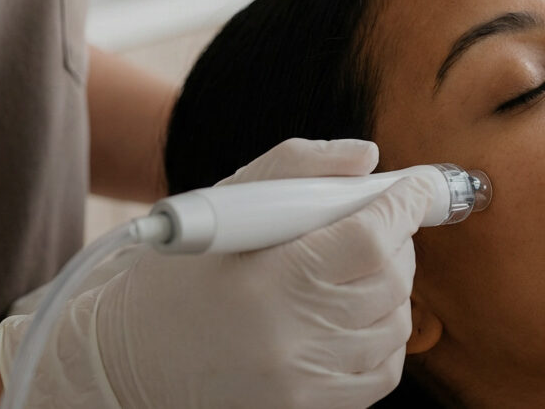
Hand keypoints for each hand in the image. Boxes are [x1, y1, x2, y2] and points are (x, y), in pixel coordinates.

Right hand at [0, 138, 432, 407]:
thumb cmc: (172, 278)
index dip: (405, 203)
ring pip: (395, 323)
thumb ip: (298, 168)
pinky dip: (383, 334)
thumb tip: (368, 158)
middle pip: (391, 279)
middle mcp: (291, 341)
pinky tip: (352, 313)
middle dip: (398, 240)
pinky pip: (382, 370)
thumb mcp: (223, 206)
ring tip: (357, 267)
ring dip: (392, 286)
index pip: (370, 236)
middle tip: (378, 222)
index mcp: (267, 282)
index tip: (419, 184)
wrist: (124, 367)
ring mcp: (304, 386)